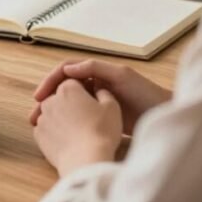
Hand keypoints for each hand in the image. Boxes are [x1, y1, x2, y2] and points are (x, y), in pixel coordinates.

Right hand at [29, 59, 170, 133]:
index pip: (66, 72)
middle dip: (46, 100)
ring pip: (68, 105)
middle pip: (63, 89)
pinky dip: (66, 123)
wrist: (167, 117)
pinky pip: (78, 118)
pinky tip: (58, 133)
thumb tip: (68, 68)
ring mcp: (98, 102)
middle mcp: (95, 85)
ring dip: (53, 113)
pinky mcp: (102, 119)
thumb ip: (96, 68)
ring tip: (41, 126)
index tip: (39, 97)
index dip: (50, 82)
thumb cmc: (147, 95)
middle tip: (34, 115)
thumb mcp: (122, 76)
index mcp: (97, 73)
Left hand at [33, 79, 122, 176]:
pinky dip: (54, 132)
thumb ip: (103, 92)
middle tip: (86, 119)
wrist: (86, 160)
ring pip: (52, 113)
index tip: (92, 102)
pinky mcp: (38, 135)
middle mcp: (50, 100)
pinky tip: (67, 139)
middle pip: (60, 97)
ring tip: (77, 131)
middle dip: (71, 104)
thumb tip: (98, 89)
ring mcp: (42, 118)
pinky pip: (46, 128)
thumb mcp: (111, 107)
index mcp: (68, 89)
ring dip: (61, 118)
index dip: (84, 91)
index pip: (74, 83)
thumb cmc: (102, 132)